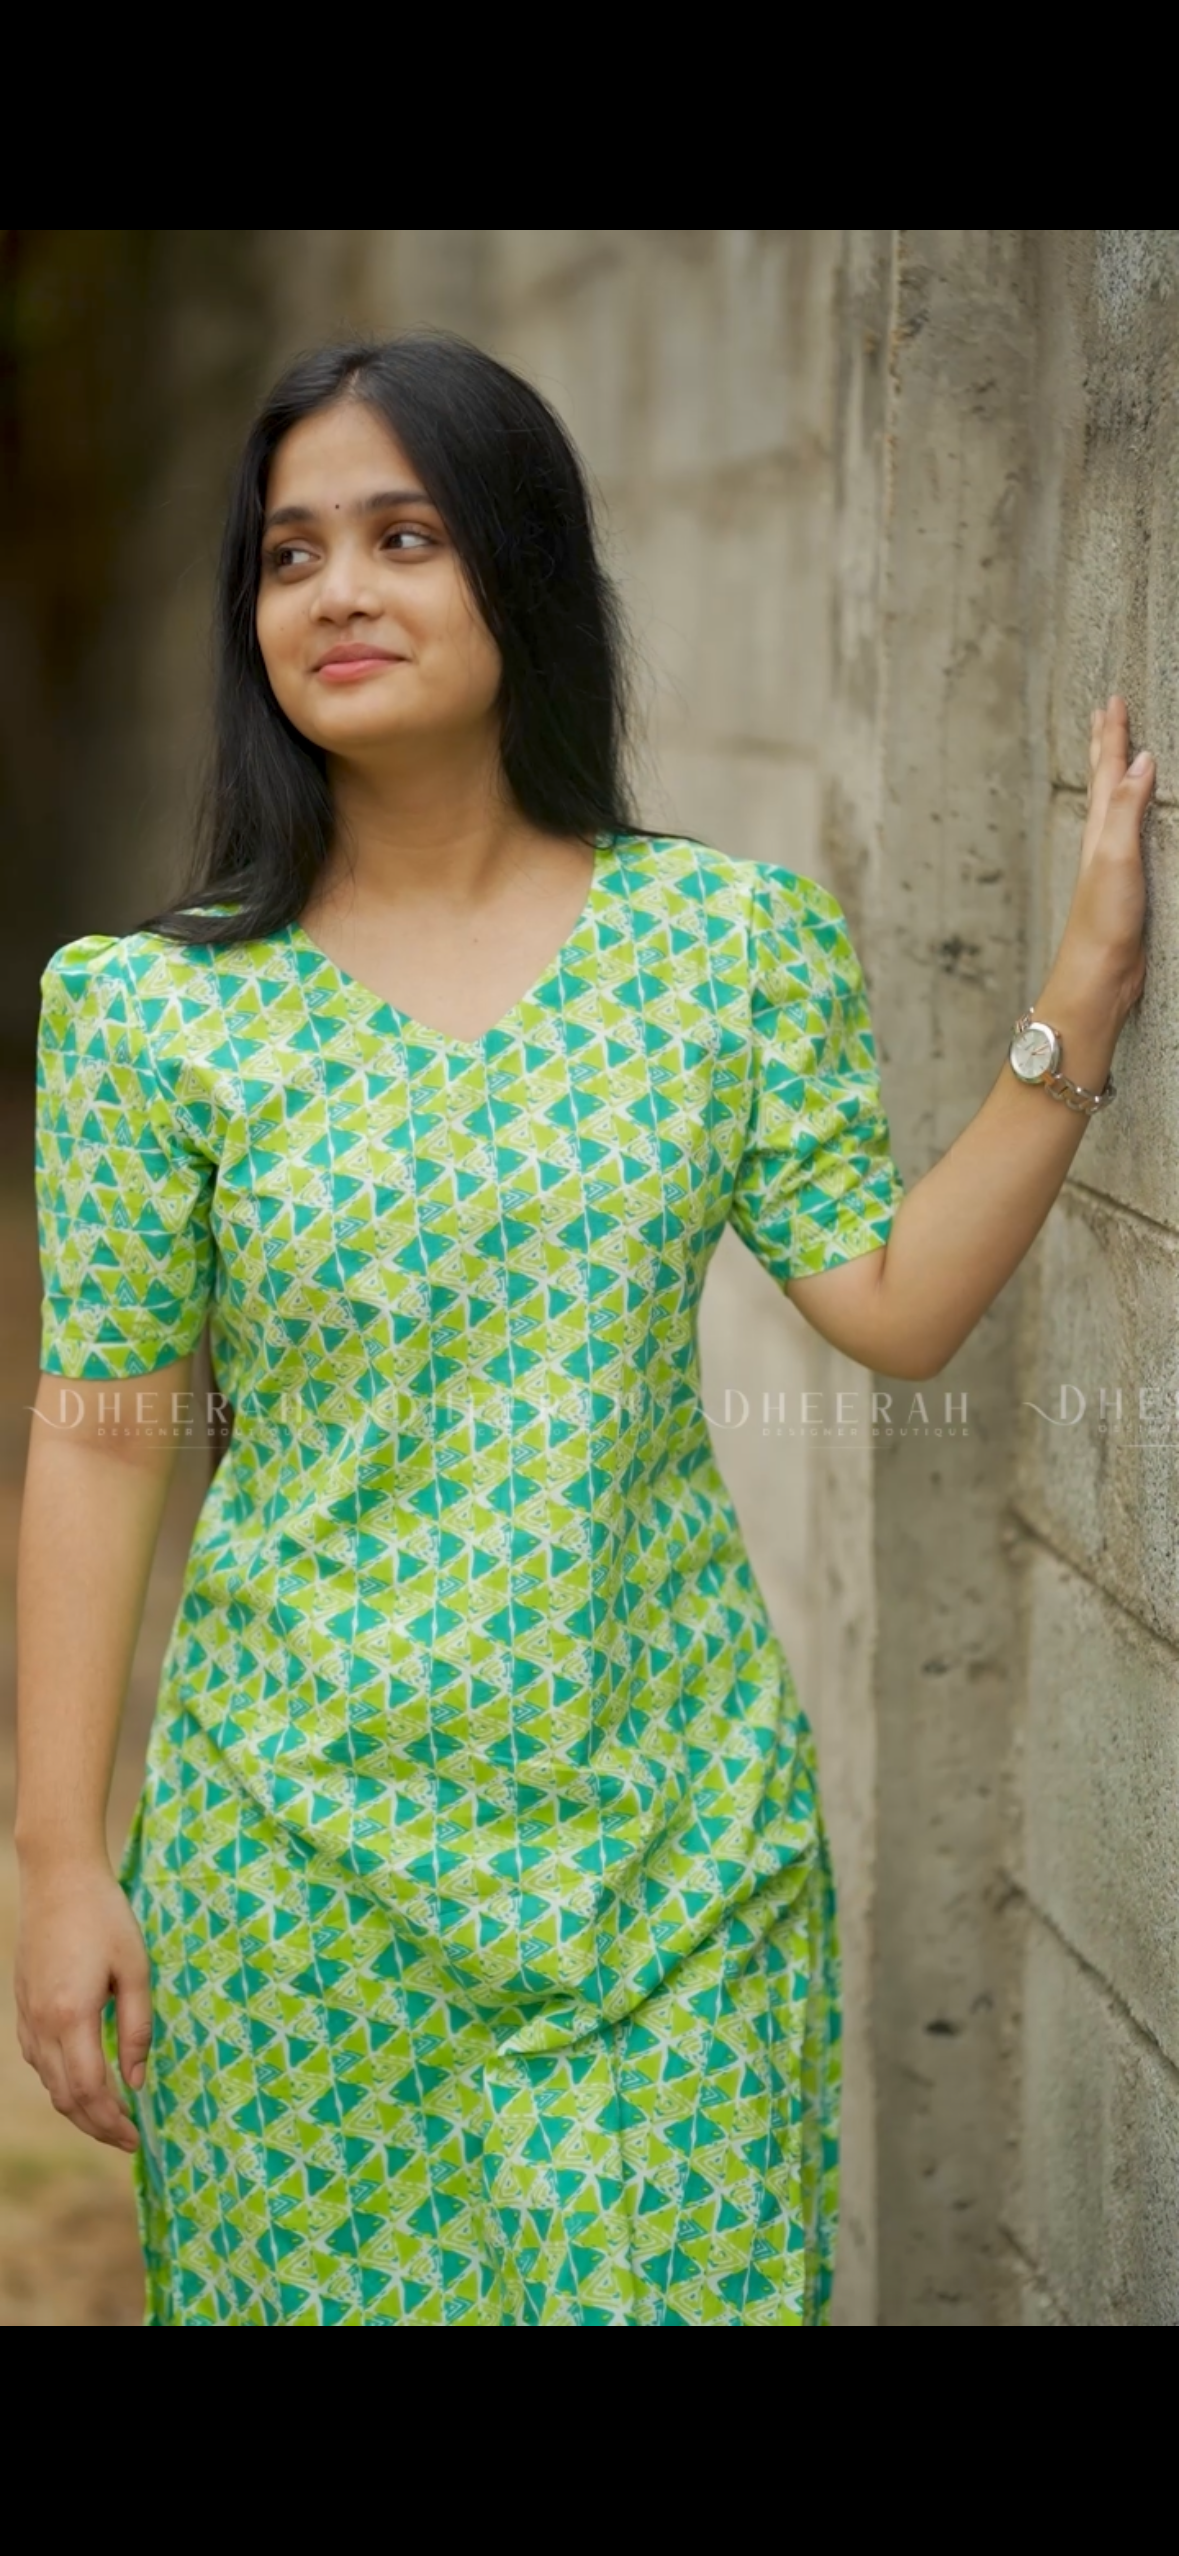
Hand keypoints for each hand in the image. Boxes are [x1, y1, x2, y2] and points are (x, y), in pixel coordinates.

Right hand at [15, 1861, 151, 2152]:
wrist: (58, 1877)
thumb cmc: (104, 1916)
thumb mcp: (136, 1969)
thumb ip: (138, 2029)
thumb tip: (138, 2081)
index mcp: (71, 2016)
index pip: (88, 2091)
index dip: (112, 2123)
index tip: (137, 2138)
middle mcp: (41, 2024)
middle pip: (64, 2098)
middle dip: (97, 2126)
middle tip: (128, 2140)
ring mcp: (27, 2016)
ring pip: (48, 2083)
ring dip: (78, 2109)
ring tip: (111, 2119)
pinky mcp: (24, 2006)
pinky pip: (37, 2061)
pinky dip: (60, 2083)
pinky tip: (83, 2083)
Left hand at [1058, 694, 1154, 1016]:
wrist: (1098, 977)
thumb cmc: (1103, 921)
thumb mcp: (1116, 856)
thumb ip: (1127, 807)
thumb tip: (1141, 759)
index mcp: (1099, 829)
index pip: (1108, 771)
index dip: (1113, 735)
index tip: (1114, 700)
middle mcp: (1102, 841)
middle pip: (1104, 783)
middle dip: (1106, 746)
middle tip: (1105, 712)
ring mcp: (1113, 864)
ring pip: (1114, 807)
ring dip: (1116, 776)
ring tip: (1118, 756)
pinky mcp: (1126, 887)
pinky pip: (1130, 835)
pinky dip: (1133, 814)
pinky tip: (1135, 821)